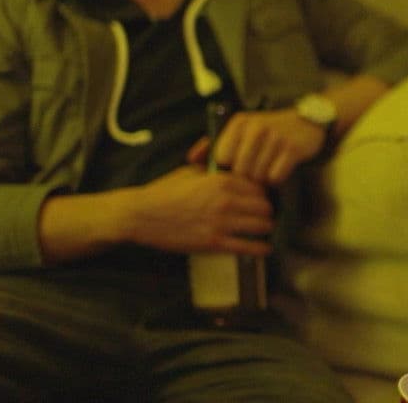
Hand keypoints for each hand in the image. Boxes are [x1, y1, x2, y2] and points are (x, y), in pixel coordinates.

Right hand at [124, 164, 273, 255]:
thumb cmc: (165, 192)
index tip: (261, 198)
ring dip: (266, 229)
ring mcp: (220, 223)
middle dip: (266, 211)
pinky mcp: (213, 243)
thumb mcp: (191, 171)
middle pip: (265, 206)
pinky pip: (248, 247)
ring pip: (262, 226)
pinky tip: (265, 249)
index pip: (259, 186)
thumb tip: (230, 158)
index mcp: (221, 181)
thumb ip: (214, 165)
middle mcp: (225, 201)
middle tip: (264, 215)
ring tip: (265, 230)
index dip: (262, 193)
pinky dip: (260, 249)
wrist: (141, 216)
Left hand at [186, 109, 326, 185]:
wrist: (307, 122)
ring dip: (262, 179)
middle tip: (255, 172)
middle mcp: (256, 127)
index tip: (237, 167)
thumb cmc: (268, 131)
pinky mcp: (292, 149)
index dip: (228, 168)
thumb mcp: (242, 130)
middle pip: (240, 170)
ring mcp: (276, 137)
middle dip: (247, 177)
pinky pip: (276, 177)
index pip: (222, 157)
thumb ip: (215, 144)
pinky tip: (280, 169)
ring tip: (267, 169)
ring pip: (258, 175)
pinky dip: (277, 178)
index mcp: (240, 122)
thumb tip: (192, 159)